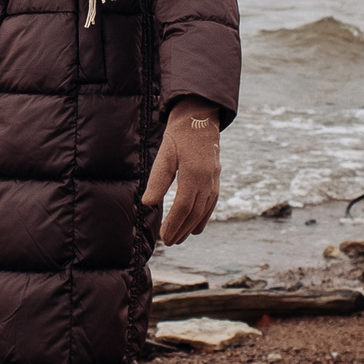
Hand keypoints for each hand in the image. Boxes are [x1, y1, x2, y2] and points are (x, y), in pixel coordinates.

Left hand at [143, 97, 220, 245]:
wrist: (199, 120)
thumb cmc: (179, 137)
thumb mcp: (165, 155)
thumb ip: (158, 179)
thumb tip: (147, 203)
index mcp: (194, 175)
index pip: (183, 207)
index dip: (174, 224)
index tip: (164, 236)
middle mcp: (207, 181)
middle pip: (194, 213)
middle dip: (181, 229)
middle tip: (169, 242)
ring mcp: (214, 181)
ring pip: (204, 211)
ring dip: (191, 227)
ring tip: (179, 238)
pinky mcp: (215, 180)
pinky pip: (211, 204)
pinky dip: (203, 218)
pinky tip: (195, 228)